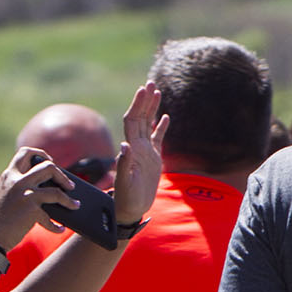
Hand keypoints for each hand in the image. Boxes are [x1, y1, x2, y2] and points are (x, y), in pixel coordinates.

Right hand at [0, 148, 76, 248]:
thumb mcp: (0, 195)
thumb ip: (13, 186)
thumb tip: (34, 187)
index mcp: (8, 176)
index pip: (25, 153)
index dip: (41, 154)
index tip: (50, 161)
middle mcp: (17, 181)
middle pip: (48, 167)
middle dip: (62, 175)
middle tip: (69, 186)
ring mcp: (25, 194)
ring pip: (57, 190)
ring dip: (69, 199)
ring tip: (75, 205)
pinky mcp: (31, 210)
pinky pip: (52, 217)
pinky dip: (56, 226)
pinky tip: (60, 229)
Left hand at [111, 81, 168, 225]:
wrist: (130, 208)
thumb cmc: (127, 198)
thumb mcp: (126, 182)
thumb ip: (125, 164)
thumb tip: (126, 145)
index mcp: (131, 148)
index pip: (133, 121)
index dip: (137, 105)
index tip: (143, 90)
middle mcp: (137, 146)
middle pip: (140, 118)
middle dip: (144, 100)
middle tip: (150, 83)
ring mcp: (145, 151)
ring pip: (147, 124)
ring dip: (151, 108)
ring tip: (156, 92)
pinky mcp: (152, 159)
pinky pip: (156, 138)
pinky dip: (160, 127)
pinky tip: (165, 117)